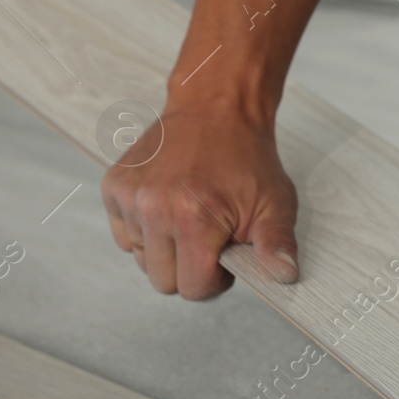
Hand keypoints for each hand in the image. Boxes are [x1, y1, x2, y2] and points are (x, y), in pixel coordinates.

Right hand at [100, 103, 299, 298]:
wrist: (217, 110)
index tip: (226, 254)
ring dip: (167, 251)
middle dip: (190, 269)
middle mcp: (152, 208)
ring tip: (191, 219)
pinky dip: (146, 233)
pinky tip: (169, 209)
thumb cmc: (248, 159)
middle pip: (164, 282)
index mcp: (192, 218)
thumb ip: (277, 245)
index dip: (215, 279)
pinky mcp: (113, 187)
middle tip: (211, 238)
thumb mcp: (275, 204)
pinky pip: (124, 237)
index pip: (192, 288)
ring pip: (142, 261)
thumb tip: (284, 277)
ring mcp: (128, 197)